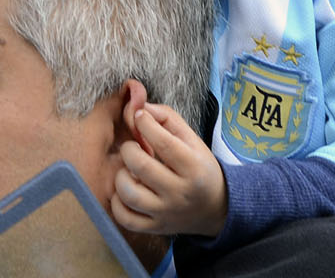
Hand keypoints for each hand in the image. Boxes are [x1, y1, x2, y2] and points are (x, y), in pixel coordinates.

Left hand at [110, 92, 227, 240]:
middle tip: (133, 148)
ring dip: (122, 177)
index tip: (140, 117)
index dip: (144, 123)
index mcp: (194, 167)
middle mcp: (180, 193)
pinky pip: (126, 218)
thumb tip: (138, 106)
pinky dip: (118, 203)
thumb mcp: (192, 140)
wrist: (216, 208)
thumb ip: (166, 118)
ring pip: (130, 194)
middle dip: (129, 149)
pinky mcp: (155, 228)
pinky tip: (126, 191)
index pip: (163, 142)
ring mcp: (166, 213)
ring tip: (129, 171)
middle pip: (142, 166)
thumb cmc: (200, 168)